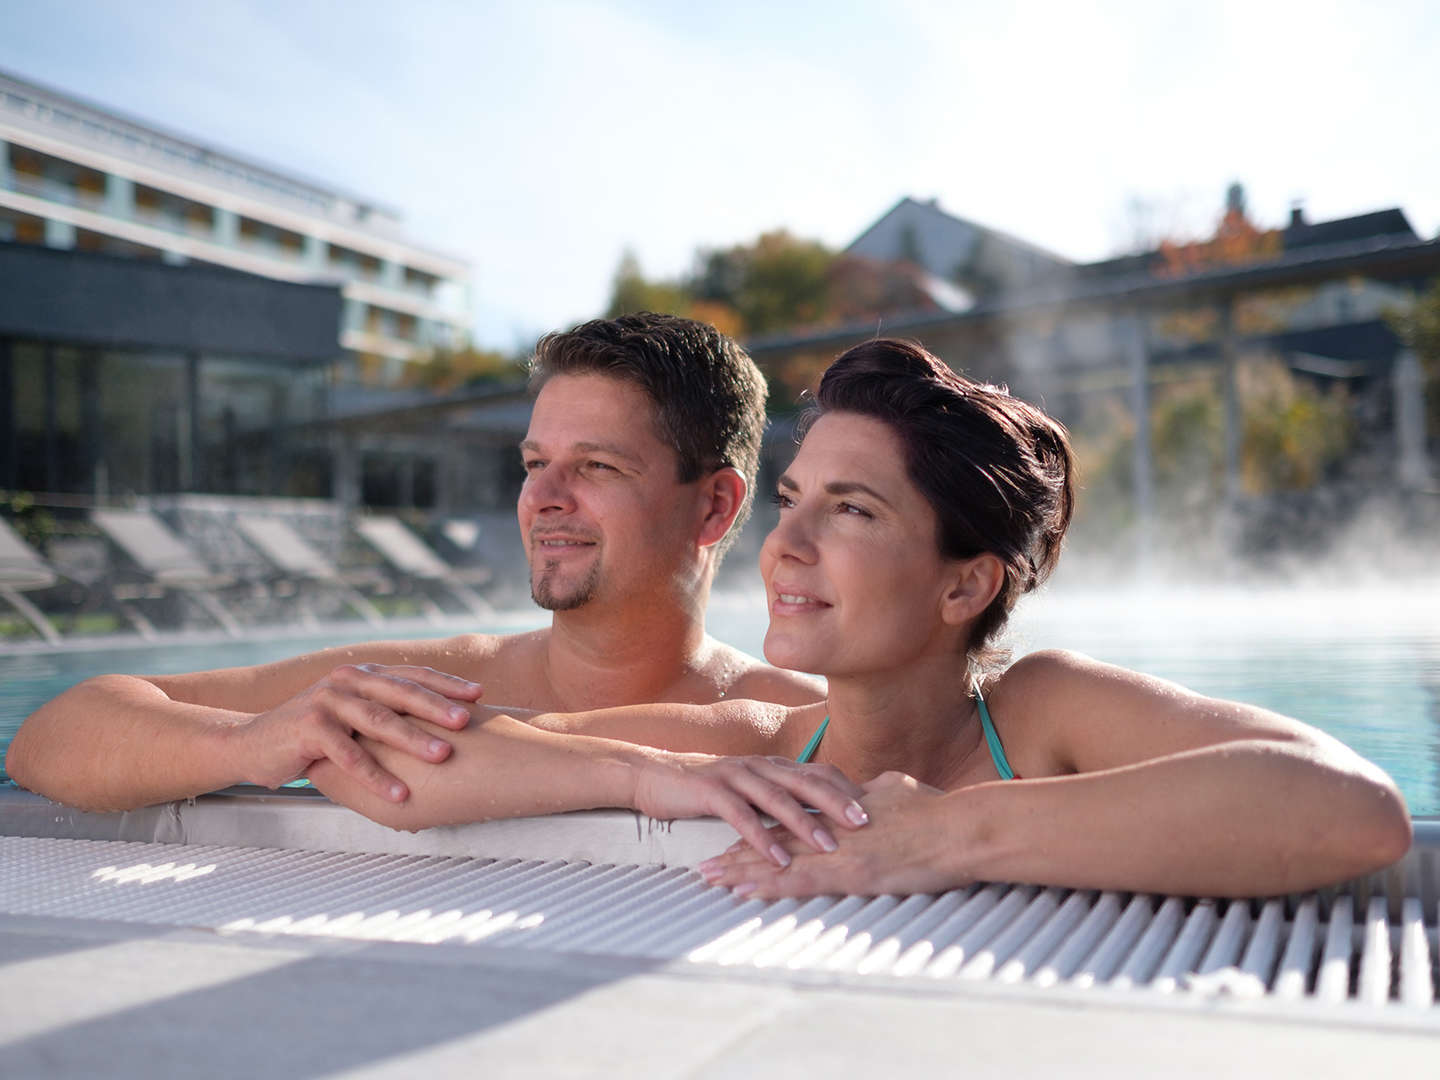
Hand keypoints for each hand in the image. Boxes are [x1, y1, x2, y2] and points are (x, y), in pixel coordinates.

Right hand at [234, 664, 482, 801]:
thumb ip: (385, 710)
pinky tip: (399, 793)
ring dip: (413, 739)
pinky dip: (376, 775)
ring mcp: (328, 701)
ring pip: (378, 720)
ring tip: (443, 755)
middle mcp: (348, 681)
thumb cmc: (315, 734)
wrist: (253, 744)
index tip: (479, 695)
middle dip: (438, 707)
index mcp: (364, 675)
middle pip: (401, 692)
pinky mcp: (310, 728)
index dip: (446, 684)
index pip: (412, 675)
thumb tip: (440, 725)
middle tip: (467, 721)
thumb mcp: (353, 715)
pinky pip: (349, 754)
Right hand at [631, 753, 870, 867]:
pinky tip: (777, 857)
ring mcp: (736, 776)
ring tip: (829, 846)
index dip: (849, 790)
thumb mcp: (751, 789)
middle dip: (839, 803)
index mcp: (774, 766)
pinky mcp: (711, 791)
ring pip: (778, 798)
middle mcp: (760, 766)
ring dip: (805, 823)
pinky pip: (741, 815)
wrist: (655, 776)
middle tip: (867, 824)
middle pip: (807, 781)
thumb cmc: (709, 789)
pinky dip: (762, 837)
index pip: (821, 774)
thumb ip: (782, 797)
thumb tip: (822, 818)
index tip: (879, 811)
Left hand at [695, 771, 957, 897]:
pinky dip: (767, 887)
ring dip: (741, 871)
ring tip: (711, 879)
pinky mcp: (847, 873)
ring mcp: (835, 850)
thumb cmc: (936, 809)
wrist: (958, 827)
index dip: (759, 828)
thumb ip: (871, 794)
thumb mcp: (895, 790)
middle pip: (772, 840)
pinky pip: (797, 881)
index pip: (790, 819)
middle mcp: (829, 829)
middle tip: (706, 864)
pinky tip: (743, 893)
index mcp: (838, 810)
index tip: (734, 836)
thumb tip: (866, 792)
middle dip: (738, 853)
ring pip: (776, 861)